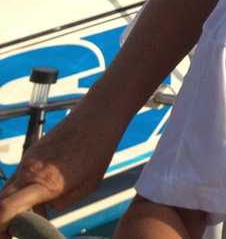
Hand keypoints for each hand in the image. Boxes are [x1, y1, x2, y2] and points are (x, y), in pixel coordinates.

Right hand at [0, 109, 121, 230]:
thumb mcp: (86, 187)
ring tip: (35, 209)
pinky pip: (19, 177)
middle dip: (3, 219)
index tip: (7, 236)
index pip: (6, 209)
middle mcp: (29, 172)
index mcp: (44, 183)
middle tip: (14, 230)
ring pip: (8, 190)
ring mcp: (27, 161)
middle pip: (1, 202)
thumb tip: (45, 207)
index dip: (1, 227)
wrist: (97, 116)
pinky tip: (41, 191)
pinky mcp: (30, 153)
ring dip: (14, 204)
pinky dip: (22, 189)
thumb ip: (61, 202)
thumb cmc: (98, 151)